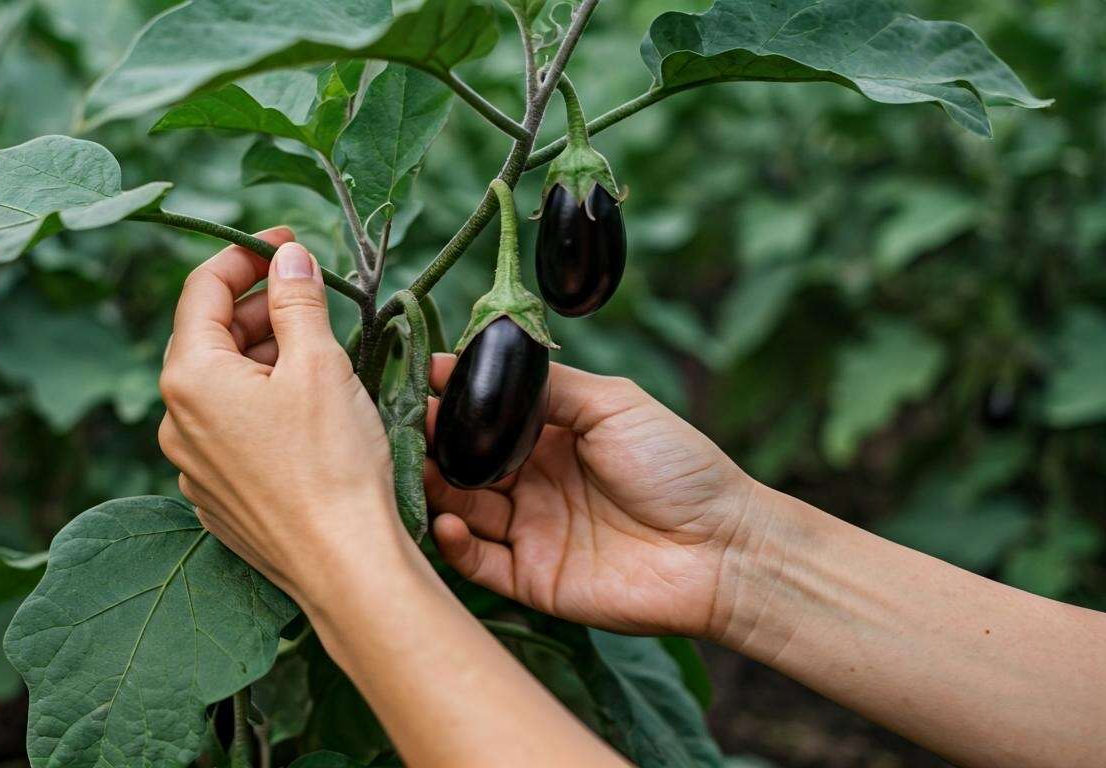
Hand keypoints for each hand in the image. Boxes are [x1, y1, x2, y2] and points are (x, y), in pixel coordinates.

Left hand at [157, 228, 407, 604]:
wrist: (344, 567)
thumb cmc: (332, 465)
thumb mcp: (319, 364)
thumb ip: (296, 301)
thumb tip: (288, 259)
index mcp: (190, 378)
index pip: (203, 290)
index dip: (246, 256)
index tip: (287, 243)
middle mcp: (175, 421)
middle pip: (210, 338)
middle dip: (259, 308)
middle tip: (312, 294)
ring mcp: (192, 465)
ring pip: (222, 388)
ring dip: (263, 358)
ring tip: (318, 353)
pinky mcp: (216, 498)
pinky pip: (231, 432)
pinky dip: (262, 405)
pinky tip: (306, 411)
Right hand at [425, 357, 758, 638]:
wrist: (722, 549)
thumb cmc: (679, 467)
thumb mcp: (613, 404)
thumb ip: (550, 386)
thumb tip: (488, 360)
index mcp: (553, 437)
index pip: (488, 416)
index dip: (454, 399)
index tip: (420, 379)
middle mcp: (534, 482)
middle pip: (465, 462)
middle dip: (432, 443)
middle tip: (406, 426)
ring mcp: (531, 530)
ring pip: (463, 508)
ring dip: (436, 488)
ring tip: (417, 469)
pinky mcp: (532, 578)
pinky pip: (478, 562)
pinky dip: (454, 543)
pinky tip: (447, 520)